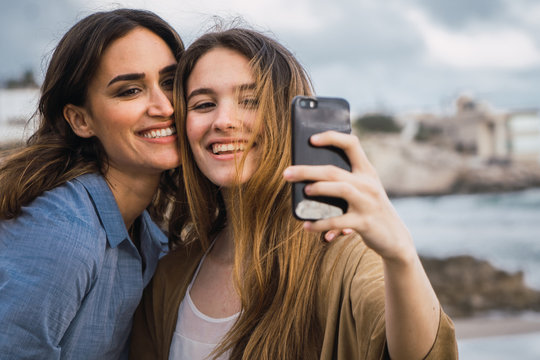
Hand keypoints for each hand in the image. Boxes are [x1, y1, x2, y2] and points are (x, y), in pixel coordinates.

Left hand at [283, 131, 414, 262]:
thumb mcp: (363, 191)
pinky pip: (338, 221)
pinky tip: (307, 225)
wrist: (395, 238)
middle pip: (334, 171)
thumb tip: (307, 180)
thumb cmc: (370, 210)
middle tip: (287, 173)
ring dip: (319, 189)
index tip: (311, 139)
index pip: (351, 144)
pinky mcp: (364, 222)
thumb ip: (343, 181)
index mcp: (366, 172)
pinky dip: (320, 223)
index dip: (332, 138)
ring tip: (304, 191)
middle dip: (308, 170)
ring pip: (341, 189)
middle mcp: (368, 184)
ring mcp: (367, 203)